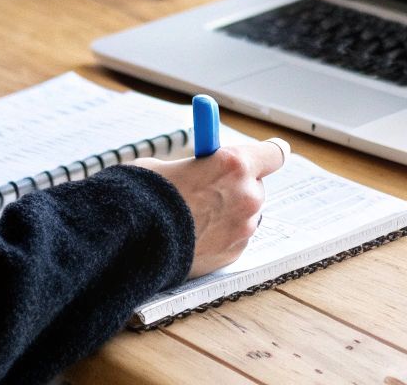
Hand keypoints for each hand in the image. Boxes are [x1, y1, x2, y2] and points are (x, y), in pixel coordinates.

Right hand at [136, 138, 290, 277]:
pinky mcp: (234, 252)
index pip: (273, 154)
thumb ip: (198, 165)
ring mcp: (243, 227)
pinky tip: (194, 236)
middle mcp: (247, 194)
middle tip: (214, 189)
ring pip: (245, 214)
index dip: (267, 154)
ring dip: (230, 213)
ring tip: (196, 217)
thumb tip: (203, 166)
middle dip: (239, 186)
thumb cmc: (146, 196)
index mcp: (234, 163)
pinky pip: (234, 238)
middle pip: (257, 186)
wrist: (133, 240)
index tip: (265, 155)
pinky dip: (221, 236)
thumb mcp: (169, 165)